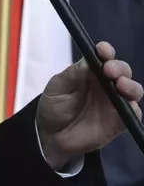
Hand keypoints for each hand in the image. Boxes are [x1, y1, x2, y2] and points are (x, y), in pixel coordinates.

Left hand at [36, 41, 143, 169]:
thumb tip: (88, 60)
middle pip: (121, 71)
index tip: (103, 50)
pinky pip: (133, 113)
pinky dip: (134, 108)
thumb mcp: (57, 87)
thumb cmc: (54, 106)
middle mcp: (106, 84)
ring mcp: (114, 102)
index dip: (105, 51)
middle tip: (109, 70)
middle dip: (119, 67)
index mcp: (90, 72)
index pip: (102, 57)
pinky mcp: (120, 121)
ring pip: (132, 90)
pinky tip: (129, 105)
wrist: (52, 135)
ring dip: (130, 85)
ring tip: (121, 85)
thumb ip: (73, 75)